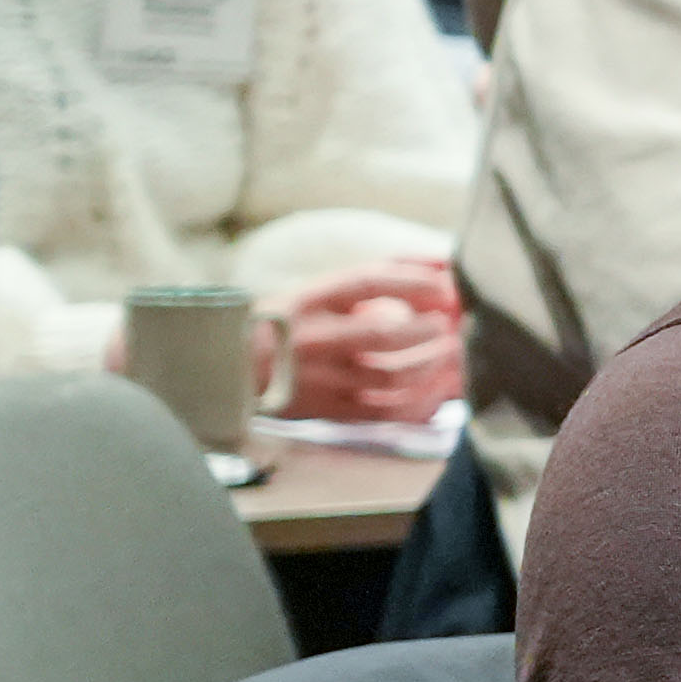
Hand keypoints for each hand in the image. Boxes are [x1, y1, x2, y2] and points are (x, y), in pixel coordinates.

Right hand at [265, 257, 461, 425]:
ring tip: (451, 354)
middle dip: (428, 329)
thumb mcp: (313, 293)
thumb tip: (438, 267)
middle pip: (384, 333)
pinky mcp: (328, 413)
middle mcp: (314, 339)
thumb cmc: (286, 326)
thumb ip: (368, 282)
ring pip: (392, 377)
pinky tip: (439, 392)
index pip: (367, 282)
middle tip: (450, 325)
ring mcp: (322, 380)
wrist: (229, 372)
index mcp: (308, 300)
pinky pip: (387, 414)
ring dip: (432, 366)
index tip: (444, 285)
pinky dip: (421, 403)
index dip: (411, 281)